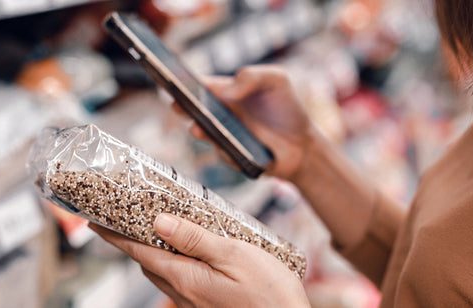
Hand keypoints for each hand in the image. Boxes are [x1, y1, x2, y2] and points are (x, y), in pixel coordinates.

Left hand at [89, 214, 310, 307]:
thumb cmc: (269, 294)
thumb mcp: (234, 255)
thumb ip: (195, 239)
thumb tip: (159, 222)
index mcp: (185, 277)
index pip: (138, 252)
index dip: (114, 235)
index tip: (94, 222)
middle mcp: (183, 293)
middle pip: (147, 263)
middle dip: (132, 241)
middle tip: (124, 219)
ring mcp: (194, 303)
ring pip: (163, 274)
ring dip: (153, 254)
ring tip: (156, 231)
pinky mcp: (206, 307)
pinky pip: (180, 283)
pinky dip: (174, 265)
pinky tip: (189, 255)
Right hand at [178, 65, 315, 180]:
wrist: (303, 145)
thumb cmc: (287, 108)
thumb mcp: (276, 81)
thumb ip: (252, 76)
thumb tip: (226, 91)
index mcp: (224, 91)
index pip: (198, 84)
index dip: (181, 80)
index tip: (169, 77)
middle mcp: (218, 113)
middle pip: (192, 108)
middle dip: (181, 106)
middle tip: (177, 103)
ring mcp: (221, 136)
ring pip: (203, 133)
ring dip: (199, 131)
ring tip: (198, 128)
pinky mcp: (229, 157)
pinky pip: (223, 154)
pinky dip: (228, 151)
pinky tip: (237, 150)